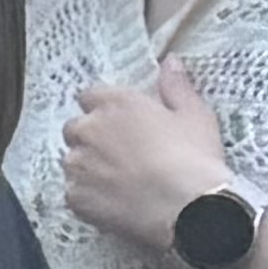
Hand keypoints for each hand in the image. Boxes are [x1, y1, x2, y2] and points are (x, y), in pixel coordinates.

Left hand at [59, 57, 238, 255]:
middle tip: (119, 154)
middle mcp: (89, 130)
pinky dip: (88, 197)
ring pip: (73, 162)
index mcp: (115, 104)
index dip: (102, 108)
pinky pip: (74, 194)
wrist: (188, 208)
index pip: (89, 95)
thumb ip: (176, 86)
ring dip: (88, 167)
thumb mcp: (194, 114)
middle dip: (90, 138)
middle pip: (75, 128)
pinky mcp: (75, 197)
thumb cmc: (194, 157)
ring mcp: (78, 165)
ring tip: (118, 182)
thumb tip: (169, 61)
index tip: (118, 121)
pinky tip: (113, 203)